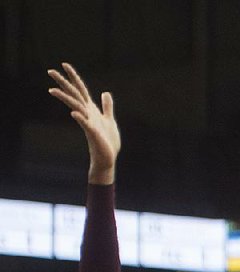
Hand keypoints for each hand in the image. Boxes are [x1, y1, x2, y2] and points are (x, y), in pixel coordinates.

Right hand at [48, 63, 119, 182]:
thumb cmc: (108, 142)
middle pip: (73, 95)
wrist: (108, 158)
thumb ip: (106, 107)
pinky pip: (85, 124)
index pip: (80, 89)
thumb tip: (105, 93)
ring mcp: (89, 123)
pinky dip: (81, 118)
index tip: (64, 64)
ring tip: (52, 90)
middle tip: (49, 71)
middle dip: (63, 83)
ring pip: (75, 107)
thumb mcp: (109, 120)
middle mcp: (87, 114)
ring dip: (65, 98)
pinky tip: (74, 114)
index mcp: (91, 109)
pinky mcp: (93, 133)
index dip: (73, 77)